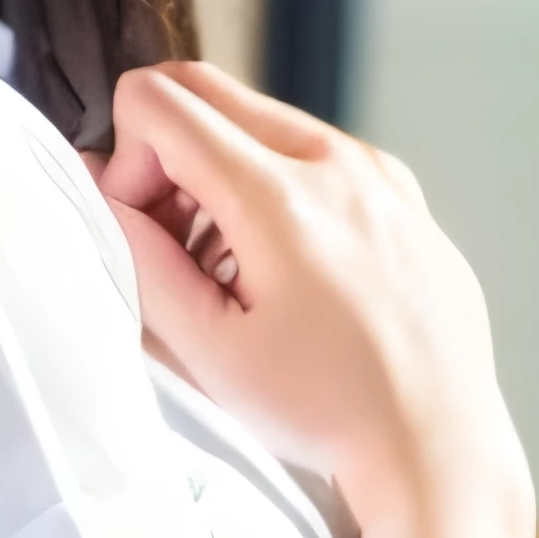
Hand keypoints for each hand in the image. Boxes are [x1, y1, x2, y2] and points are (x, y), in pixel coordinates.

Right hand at [89, 61, 521, 513]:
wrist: (437, 447)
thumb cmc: (328, 411)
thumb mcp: (209, 350)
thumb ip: (141, 259)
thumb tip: (100, 188)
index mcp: (281, 196)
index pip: (159, 102)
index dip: (126, 161)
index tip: (146, 232)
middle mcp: (337, 162)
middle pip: (207, 89)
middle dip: (167, 154)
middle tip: (176, 243)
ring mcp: (379, 173)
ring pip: (261, 121)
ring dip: (220, 173)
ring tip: (231, 270)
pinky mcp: (403, 195)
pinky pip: (315, 155)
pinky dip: (275, 190)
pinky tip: (287, 274)